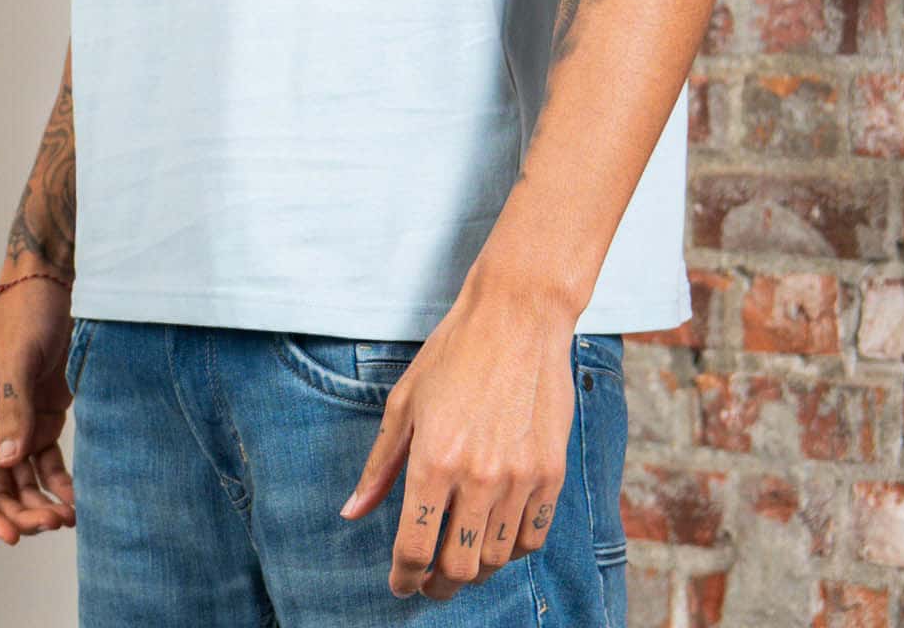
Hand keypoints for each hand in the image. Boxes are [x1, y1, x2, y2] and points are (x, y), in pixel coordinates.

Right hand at [0, 275, 77, 544]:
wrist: (52, 283)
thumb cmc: (24, 312)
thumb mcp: (17, 358)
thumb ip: (13, 408)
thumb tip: (8, 462)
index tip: (9, 535)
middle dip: (19, 514)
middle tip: (50, 524)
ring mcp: (14, 426)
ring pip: (20, 483)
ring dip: (39, 504)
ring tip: (66, 518)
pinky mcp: (42, 420)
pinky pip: (46, 464)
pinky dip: (59, 485)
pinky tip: (76, 502)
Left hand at [338, 270, 575, 599]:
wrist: (518, 316)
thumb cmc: (454, 352)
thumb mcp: (404, 402)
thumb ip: (380, 464)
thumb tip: (352, 512)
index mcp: (433, 460)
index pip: (414, 547)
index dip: (403, 577)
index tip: (401, 584)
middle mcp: (477, 477)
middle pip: (457, 568)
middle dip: (437, 586)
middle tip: (429, 582)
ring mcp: (519, 477)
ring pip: (495, 559)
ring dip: (474, 570)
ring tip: (461, 558)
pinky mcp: (551, 472)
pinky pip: (532, 537)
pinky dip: (511, 549)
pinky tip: (495, 536)